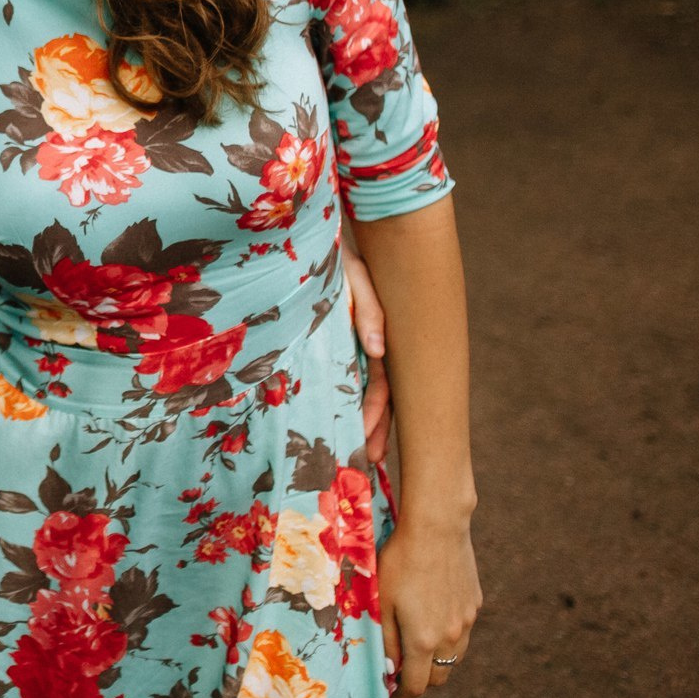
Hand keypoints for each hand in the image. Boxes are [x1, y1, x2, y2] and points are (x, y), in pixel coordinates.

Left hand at [342, 226, 391, 464]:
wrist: (315, 234)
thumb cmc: (338, 254)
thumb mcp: (354, 276)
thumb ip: (365, 309)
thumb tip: (378, 350)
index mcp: (376, 333)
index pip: (383, 385)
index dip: (377, 416)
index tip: (370, 444)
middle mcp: (367, 344)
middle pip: (377, 396)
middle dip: (375, 429)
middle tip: (370, 463)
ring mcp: (349, 342)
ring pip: (359, 389)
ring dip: (361, 421)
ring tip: (360, 455)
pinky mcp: (330, 337)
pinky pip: (336, 372)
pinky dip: (338, 397)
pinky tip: (332, 419)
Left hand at [376, 516, 480, 697]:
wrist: (437, 528)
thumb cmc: (400, 562)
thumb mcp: (383, 602)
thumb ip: (386, 640)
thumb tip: (389, 670)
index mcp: (424, 640)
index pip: (416, 686)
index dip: (401, 697)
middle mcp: (450, 636)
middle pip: (438, 677)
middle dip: (420, 682)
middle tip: (402, 675)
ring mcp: (466, 621)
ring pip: (454, 657)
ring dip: (436, 661)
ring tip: (417, 651)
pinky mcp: (475, 604)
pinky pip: (461, 632)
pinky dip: (447, 638)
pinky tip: (432, 620)